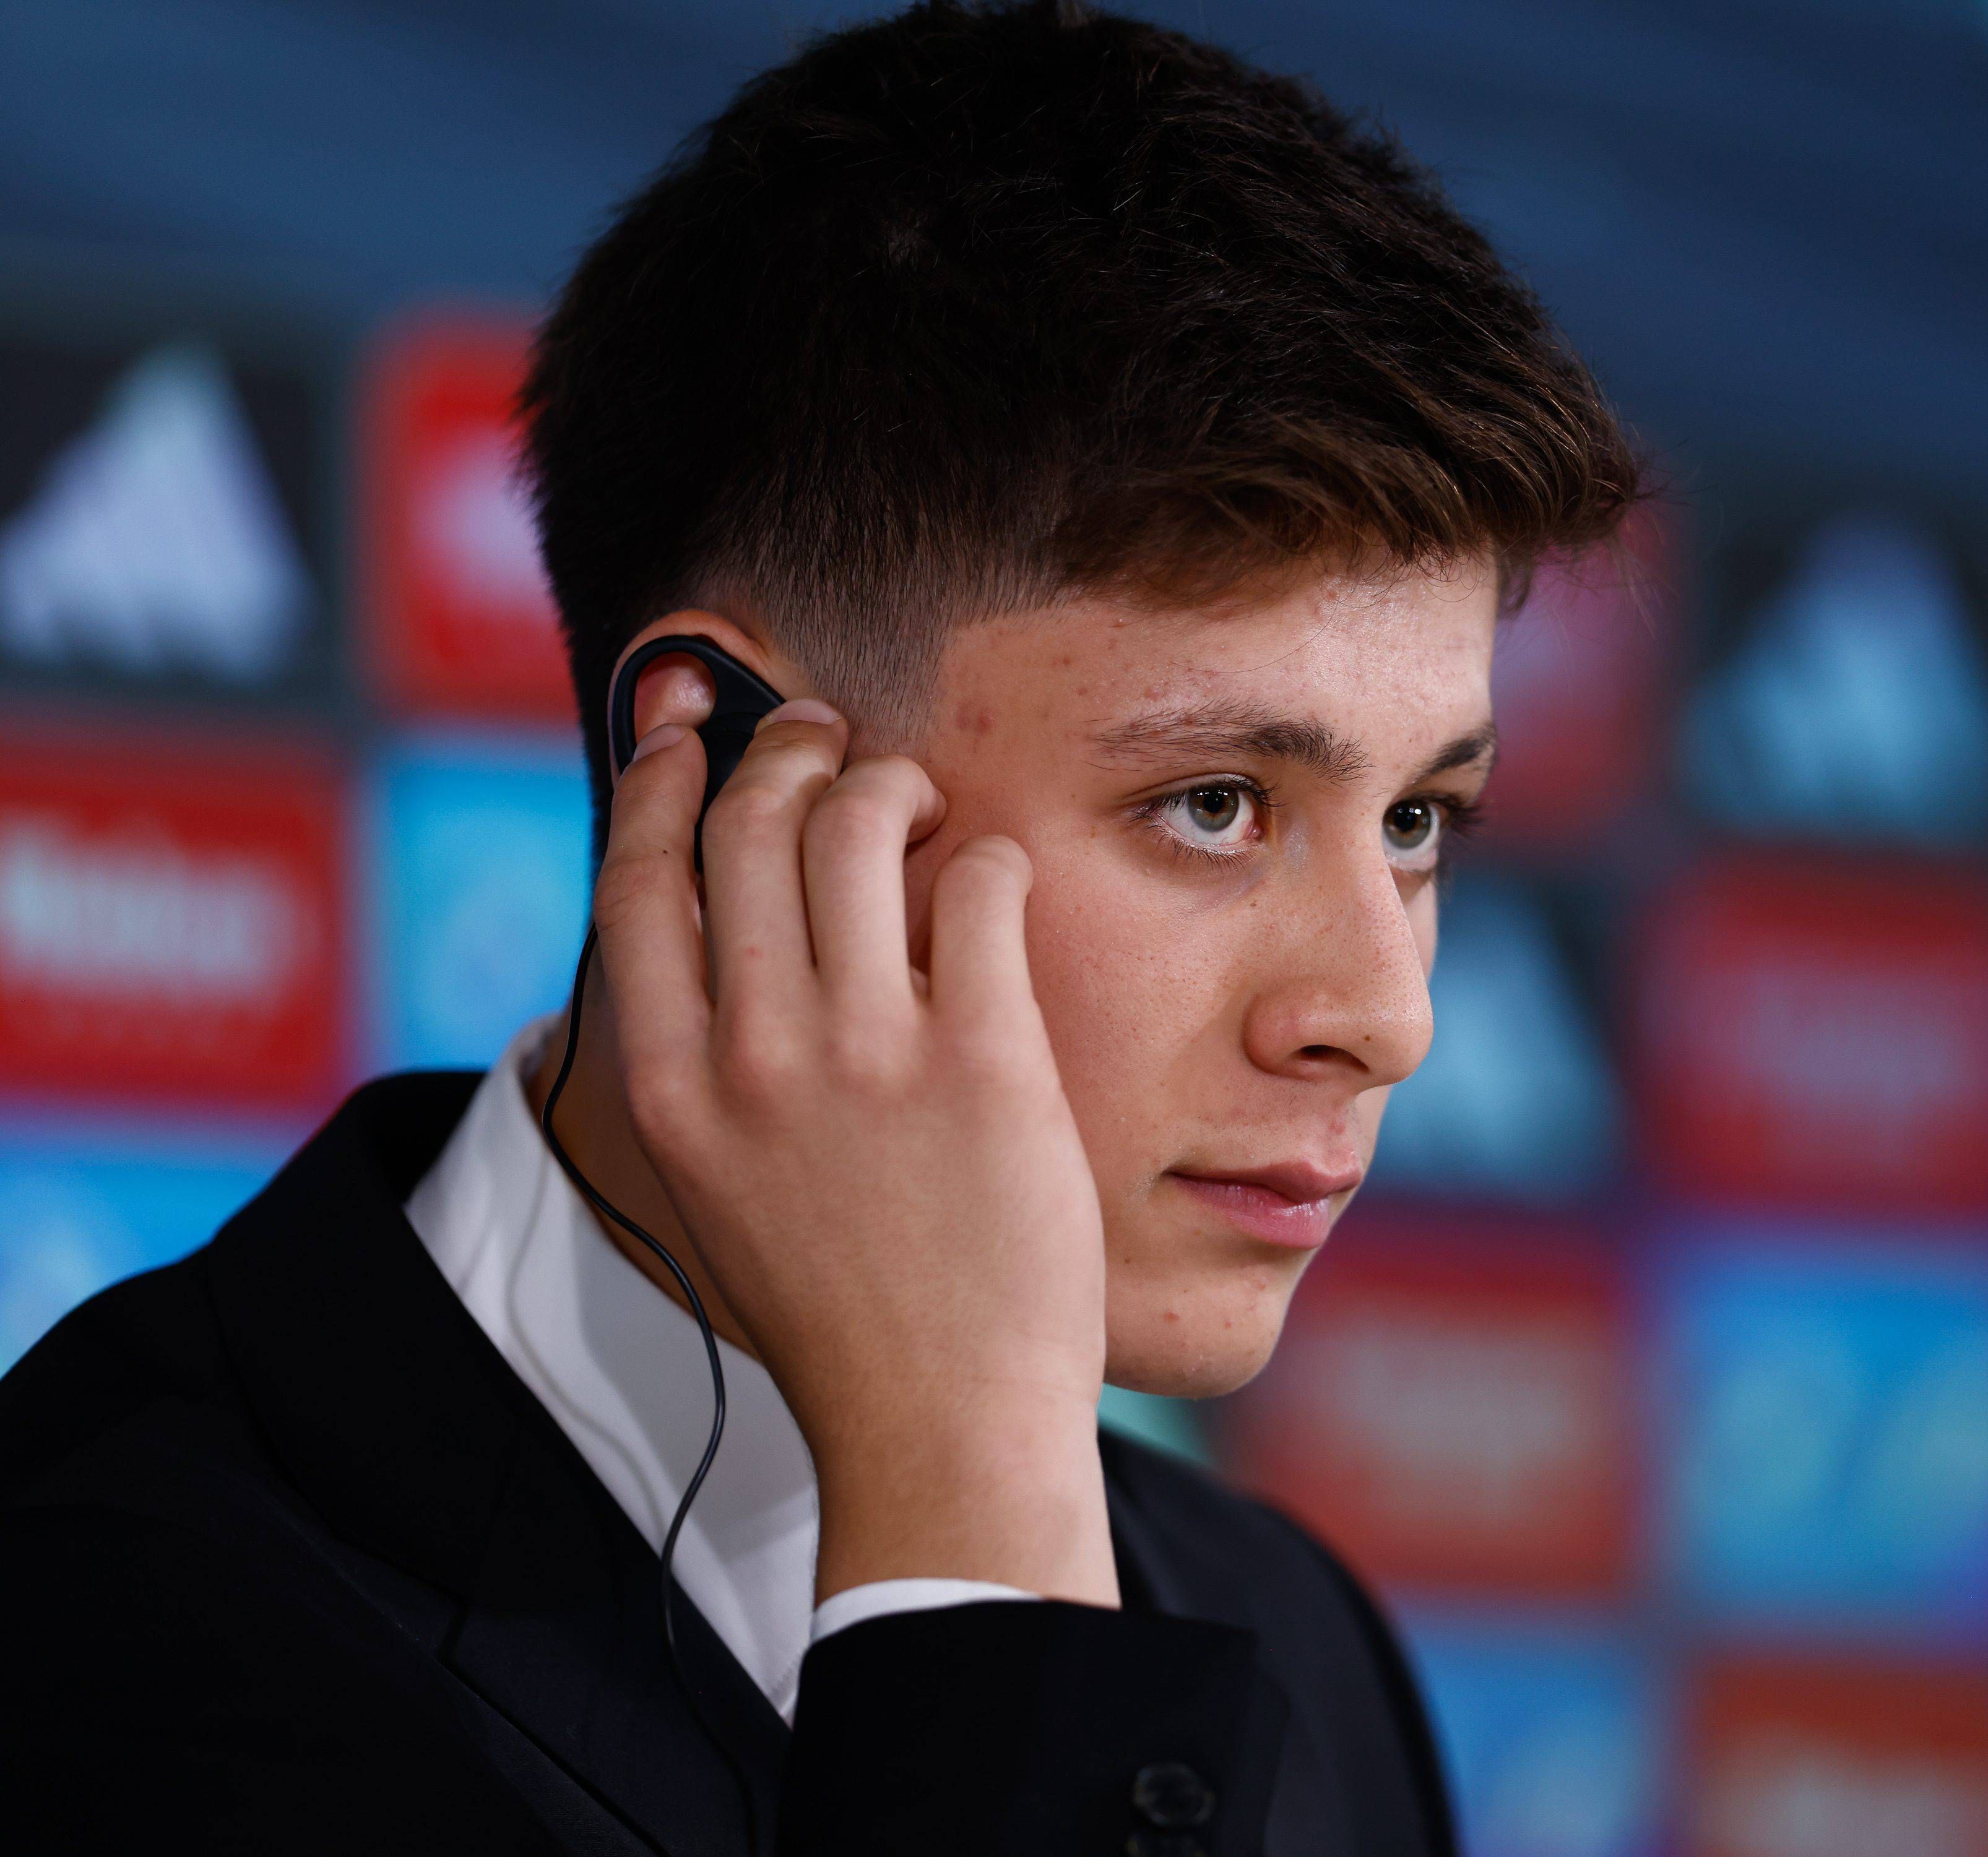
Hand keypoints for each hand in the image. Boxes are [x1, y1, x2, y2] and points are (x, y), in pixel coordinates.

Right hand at [591, 697, 1116, 1606]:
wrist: (938, 1423)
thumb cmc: (839, 1311)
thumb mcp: (719, 1185)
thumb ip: (706, 1064)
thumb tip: (719, 935)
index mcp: (671, 1087)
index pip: (638, 879)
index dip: (661, 780)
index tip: (690, 732)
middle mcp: (752, 1056)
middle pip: (747, 826)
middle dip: (788, 752)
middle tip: (829, 742)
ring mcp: (866, 1054)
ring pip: (858, 826)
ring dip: (889, 783)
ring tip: (916, 799)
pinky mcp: (983, 1058)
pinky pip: (979, 884)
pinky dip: (984, 855)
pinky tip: (989, 877)